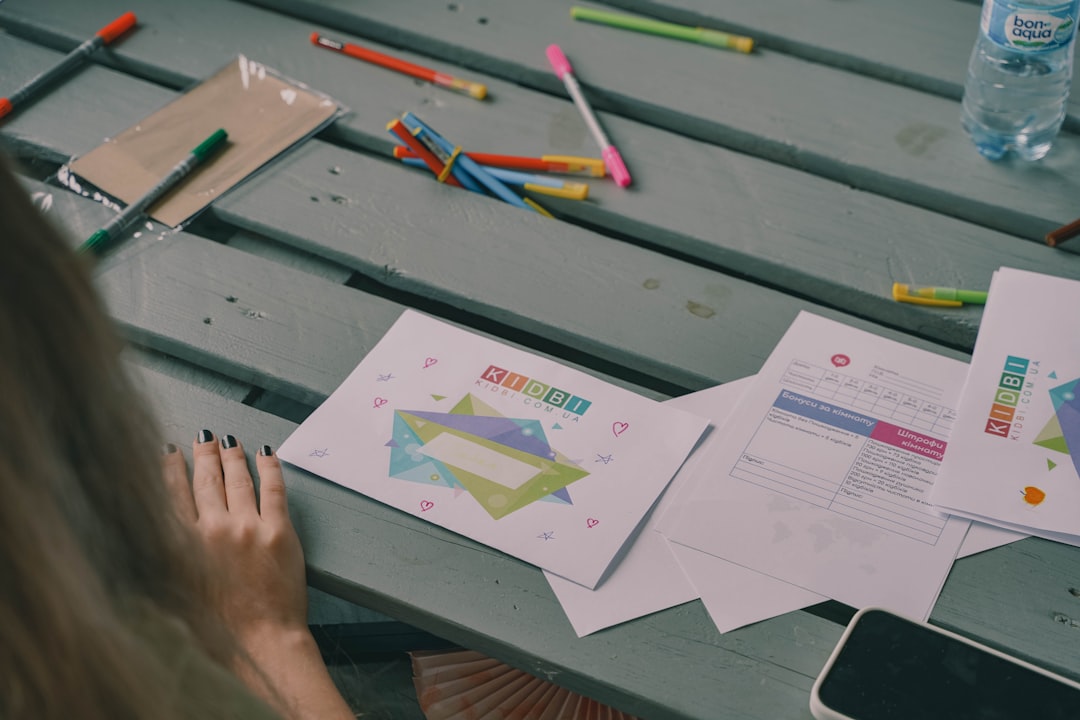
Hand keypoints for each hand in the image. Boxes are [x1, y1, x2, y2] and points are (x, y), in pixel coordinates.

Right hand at [162, 431, 307, 646]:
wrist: (259, 642)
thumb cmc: (216, 630)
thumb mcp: (172, 594)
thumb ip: (162, 560)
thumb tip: (151, 534)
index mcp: (183, 546)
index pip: (172, 494)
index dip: (170, 468)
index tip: (168, 451)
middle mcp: (213, 530)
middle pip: (206, 479)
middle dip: (204, 453)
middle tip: (204, 437)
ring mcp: (248, 527)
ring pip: (238, 479)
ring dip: (233, 455)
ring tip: (231, 440)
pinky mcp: (278, 530)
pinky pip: (274, 487)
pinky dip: (269, 466)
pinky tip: (266, 453)